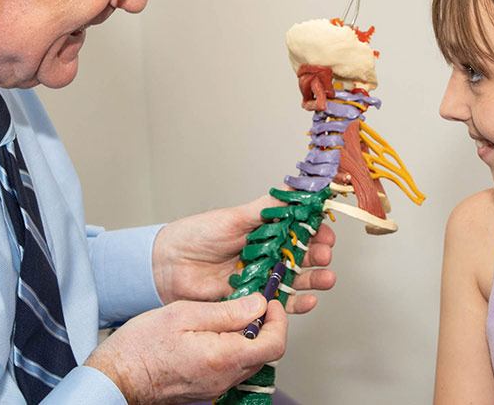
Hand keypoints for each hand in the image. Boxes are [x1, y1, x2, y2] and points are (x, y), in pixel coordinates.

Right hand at [85, 294, 287, 403]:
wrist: (118, 377)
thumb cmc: (142, 346)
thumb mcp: (184, 314)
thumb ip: (227, 311)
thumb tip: (258, 304)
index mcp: (223, 357)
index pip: (274, 344)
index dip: (279, 320)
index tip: (269, 302)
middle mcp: (225, 377)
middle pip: (266, 353)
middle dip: (266, 326)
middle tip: (252, 304)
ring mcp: (217, 386)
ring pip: (250, 361)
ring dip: (250, 338)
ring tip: (231, 316)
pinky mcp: (208, 388)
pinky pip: (233, 368)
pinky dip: (235, 349)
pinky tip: (216, 333)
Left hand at [151, 193, 336, 313]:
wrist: (167, 265)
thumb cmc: (196, 236)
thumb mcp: (234, 217)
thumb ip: (267, 208)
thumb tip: (295, 190)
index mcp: (265, 232)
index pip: (299, 231)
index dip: (315, 231)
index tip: (325, 232)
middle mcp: (267, 255)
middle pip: (303, 257)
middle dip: (318, 256)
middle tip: (324, 254)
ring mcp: (261, 278)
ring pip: (296, 281)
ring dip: (315, 280)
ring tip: (326, 278)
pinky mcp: (252, 300)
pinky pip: (279, 304)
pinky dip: (297, 303)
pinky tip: (308, 299)